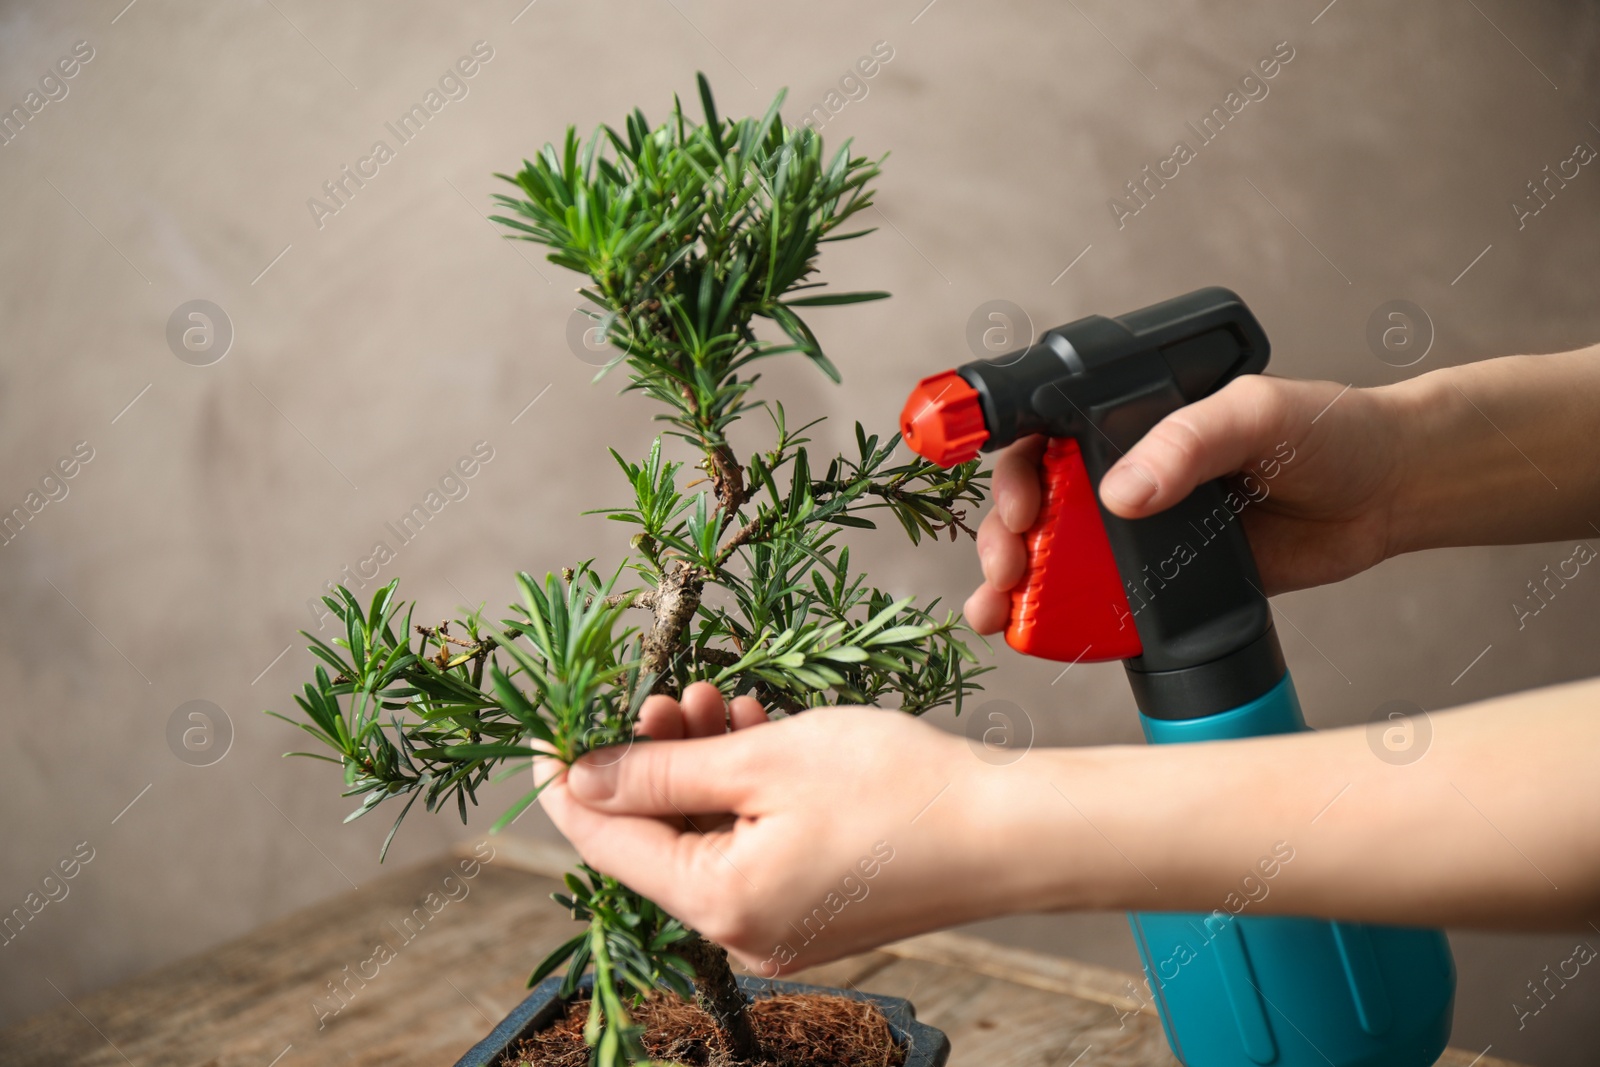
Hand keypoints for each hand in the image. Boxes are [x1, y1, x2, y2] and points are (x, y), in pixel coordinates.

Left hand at [539, 683, 999, 973]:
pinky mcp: (814, 910)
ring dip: (700, 766)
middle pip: (657, 839)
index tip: (545, 723)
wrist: (1010, 832)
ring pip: (706, 837)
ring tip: (720, 698)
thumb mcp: (764, 760)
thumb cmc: (897, 789)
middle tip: (666, 690)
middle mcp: (740, 932)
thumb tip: (578, 778)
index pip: (603, 840)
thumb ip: (661, 772)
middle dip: (650, 758)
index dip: (566, 778)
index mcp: (718, 902)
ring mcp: (780, 928)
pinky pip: (751, 847)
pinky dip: (744, 793)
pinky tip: (757, 734)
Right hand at [964, 375, 1406, 631]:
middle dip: (1004, 540)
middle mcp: (1126, 471)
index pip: (1045, 435)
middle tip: (1007, 572)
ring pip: (1055, 557)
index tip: (1021, 510)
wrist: (1389, 495)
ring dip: (1015, 587)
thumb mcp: (1256, 414)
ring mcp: (1142, 530)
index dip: (1014, 474)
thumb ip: (1188, 441)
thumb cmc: (1330, 431)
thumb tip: (1122, 493)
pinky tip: (1040, 636)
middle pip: (1035, 504)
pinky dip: (1064, 621)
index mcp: (1133, 419)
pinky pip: (1102, 601)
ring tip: (998, 613)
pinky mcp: (1165, 581)